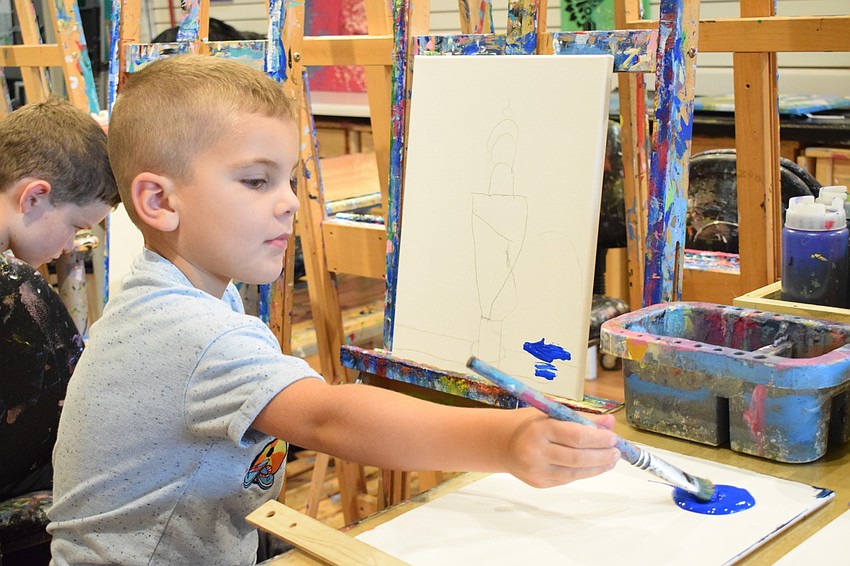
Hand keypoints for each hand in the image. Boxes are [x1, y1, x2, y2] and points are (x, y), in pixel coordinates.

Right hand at [502, 408, 619, 487]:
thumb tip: (610, 423)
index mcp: (539, 429)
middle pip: (577, 457)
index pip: (575, 436)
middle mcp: (536, 451)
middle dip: (601, 455)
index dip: (597, 439)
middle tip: (617, 450)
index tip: (613, 437)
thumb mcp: (551, 413)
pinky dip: (584, 473)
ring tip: (611, 460)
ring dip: (597, 467)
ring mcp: (536, 470)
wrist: (500, 442)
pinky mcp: (539, 483)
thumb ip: (581, 418)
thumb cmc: (528, 423)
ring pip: (575, 472)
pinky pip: (567, 479)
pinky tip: (596, 466)